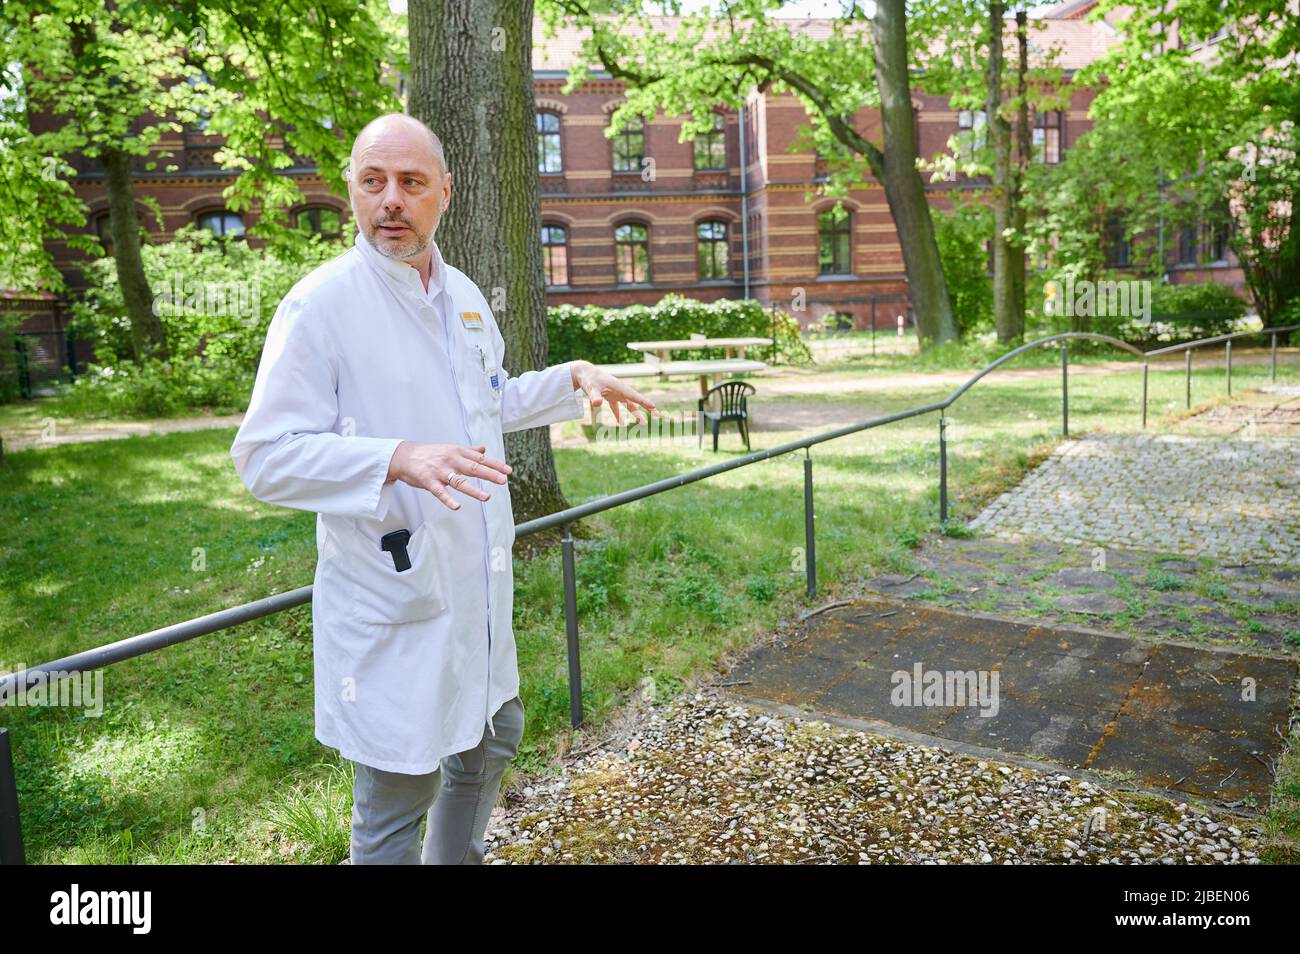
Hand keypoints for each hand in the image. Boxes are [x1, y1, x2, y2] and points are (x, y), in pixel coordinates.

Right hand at [386, 442, 510, 510]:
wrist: (404, 455)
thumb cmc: (430, 453)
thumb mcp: (450, 448)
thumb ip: (468, 451)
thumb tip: (484, 449)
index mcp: (458, 452)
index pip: (480, 458)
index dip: (495, 464)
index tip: (508, 471)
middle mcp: (451, 460)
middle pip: (473, 467)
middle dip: (489, 474)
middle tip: (503, 480)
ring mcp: (439, 471)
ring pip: (458, 481)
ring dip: (473, 489)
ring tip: (486, 497)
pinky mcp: (428, 481)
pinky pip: (439, 492)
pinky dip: (448, 499)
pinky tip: (457, 507)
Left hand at [570, 360, 655, 424]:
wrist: (584, 373)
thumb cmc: (589, 379)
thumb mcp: (591, 388)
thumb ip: (595, 396)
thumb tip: (597, 404)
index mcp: (619, 387)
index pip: (634, 396)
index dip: (644, 402)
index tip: (653, 407)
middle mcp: (620, 390)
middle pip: (635, 401)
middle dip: (645, 408)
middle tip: (657, 414)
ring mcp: (615, 393)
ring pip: (628, 405)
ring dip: (635, 414)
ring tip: (643, 424)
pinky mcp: (609, 396)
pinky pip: (616, 407)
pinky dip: (618, 415)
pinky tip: (621, 423)